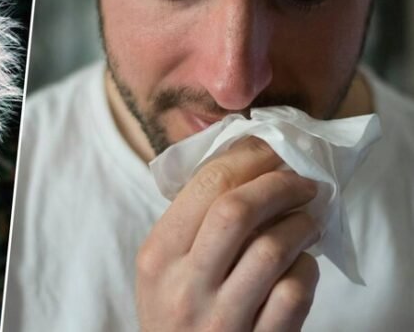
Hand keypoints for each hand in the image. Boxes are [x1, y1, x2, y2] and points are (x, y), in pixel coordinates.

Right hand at [136, 137, 320, 330]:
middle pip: (236, 210)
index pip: (205, 185)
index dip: (248, 158)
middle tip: (301, 180)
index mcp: (157, 256)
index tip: (272, 150)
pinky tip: (303, 265)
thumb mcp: (163, 268)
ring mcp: (220, 319)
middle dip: (279, 184)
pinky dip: (307, 269)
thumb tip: (246, 163)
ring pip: (272, 249)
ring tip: (308, 219)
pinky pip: (294, 293)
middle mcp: (183, 286)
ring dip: (301, 225)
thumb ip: (191, 223)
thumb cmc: (176, 313)